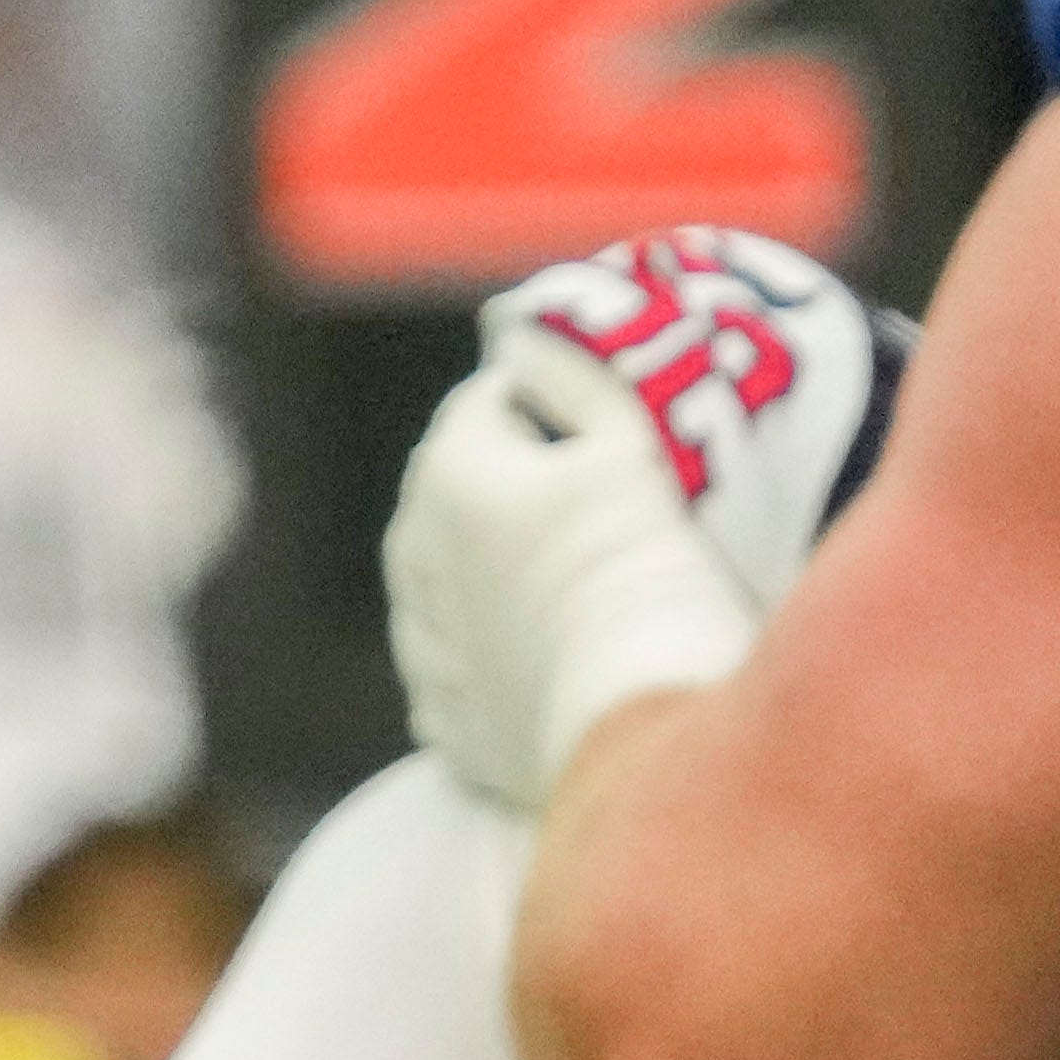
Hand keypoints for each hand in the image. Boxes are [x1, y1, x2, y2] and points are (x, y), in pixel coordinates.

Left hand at [385, 313, 763, 809]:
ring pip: (454, 584)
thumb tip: (520, 338)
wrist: (646, 720)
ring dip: (500, 575)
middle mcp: (412, 554)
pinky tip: (560, 661)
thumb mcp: (628, 441)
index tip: (605, 432)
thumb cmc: (648, 565)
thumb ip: (570, 373)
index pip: (489, 404)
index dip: (552, 408)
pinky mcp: (446, 720)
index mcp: (448, 472)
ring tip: (585, 590)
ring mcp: (423, 645)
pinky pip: (465, 669)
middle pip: (463, 492)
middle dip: (516, 489)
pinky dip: (500, 659)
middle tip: (602, 509)